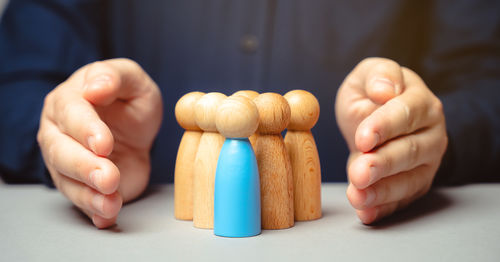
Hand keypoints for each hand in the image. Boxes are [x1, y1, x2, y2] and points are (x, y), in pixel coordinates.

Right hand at [37, 59, 162, 227]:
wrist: (134, 129)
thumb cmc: (128, 100)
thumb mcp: (132, 80)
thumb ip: (116, 77)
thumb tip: (95, 87)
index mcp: (68, 100)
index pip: (71, 114)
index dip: (86, 130)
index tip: (104, 144)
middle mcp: (59, 132)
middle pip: (62, 152)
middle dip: (85, 167)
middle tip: (109, 177)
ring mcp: (65, 162)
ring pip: (68, 181)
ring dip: (89, 195)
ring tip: (110, 203)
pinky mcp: (81, 185)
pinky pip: (82, 201)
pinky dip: (94, 212)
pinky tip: (107, 217)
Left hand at [335, 58, 446, 223]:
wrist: (378, 119)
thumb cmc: (372, 94)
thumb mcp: (369, 74)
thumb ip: (378, 75)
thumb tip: (384, 90)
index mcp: (421, 103)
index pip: (407, 113)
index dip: (385, 126)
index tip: (362, 138)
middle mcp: (430, 135)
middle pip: (409, 151)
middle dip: (382, 164)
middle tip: (359, 173)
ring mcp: (425, 164)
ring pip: (408, 181)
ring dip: (381, 192)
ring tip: (357, 196)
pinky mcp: (413, 185)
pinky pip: (401, 201)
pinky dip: (383, 209)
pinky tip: (365, 212)